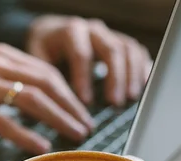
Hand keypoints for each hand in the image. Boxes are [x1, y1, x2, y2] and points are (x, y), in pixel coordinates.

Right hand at [0, 44, 95, 153]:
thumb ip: (7, 80)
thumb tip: (39, 101)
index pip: (45, 71)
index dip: (69, 92)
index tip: (83, 110)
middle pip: (45, 83)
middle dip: (71, 106)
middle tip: (87, 126)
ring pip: (30, 100)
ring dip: (57, 119)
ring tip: (74, 135)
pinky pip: (3, 121)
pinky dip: (25, 134)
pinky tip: (40, 145)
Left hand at [27, 15, 152, 105]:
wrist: (51, 33)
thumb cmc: (44, 50)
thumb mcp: (37, 61)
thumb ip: (41, 79)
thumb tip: (39, 110)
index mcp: (70, 31)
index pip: (81, 54)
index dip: (84, 78)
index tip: (85, 102)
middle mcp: (93, 29)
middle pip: (111, 49)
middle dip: (115, 78)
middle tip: (114, 103)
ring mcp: (110, 34)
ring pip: (128, 50)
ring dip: (132, 75)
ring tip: (131, 99)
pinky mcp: (121, 43)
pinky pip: (138, 52)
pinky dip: (143, 69)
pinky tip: (144, 87)